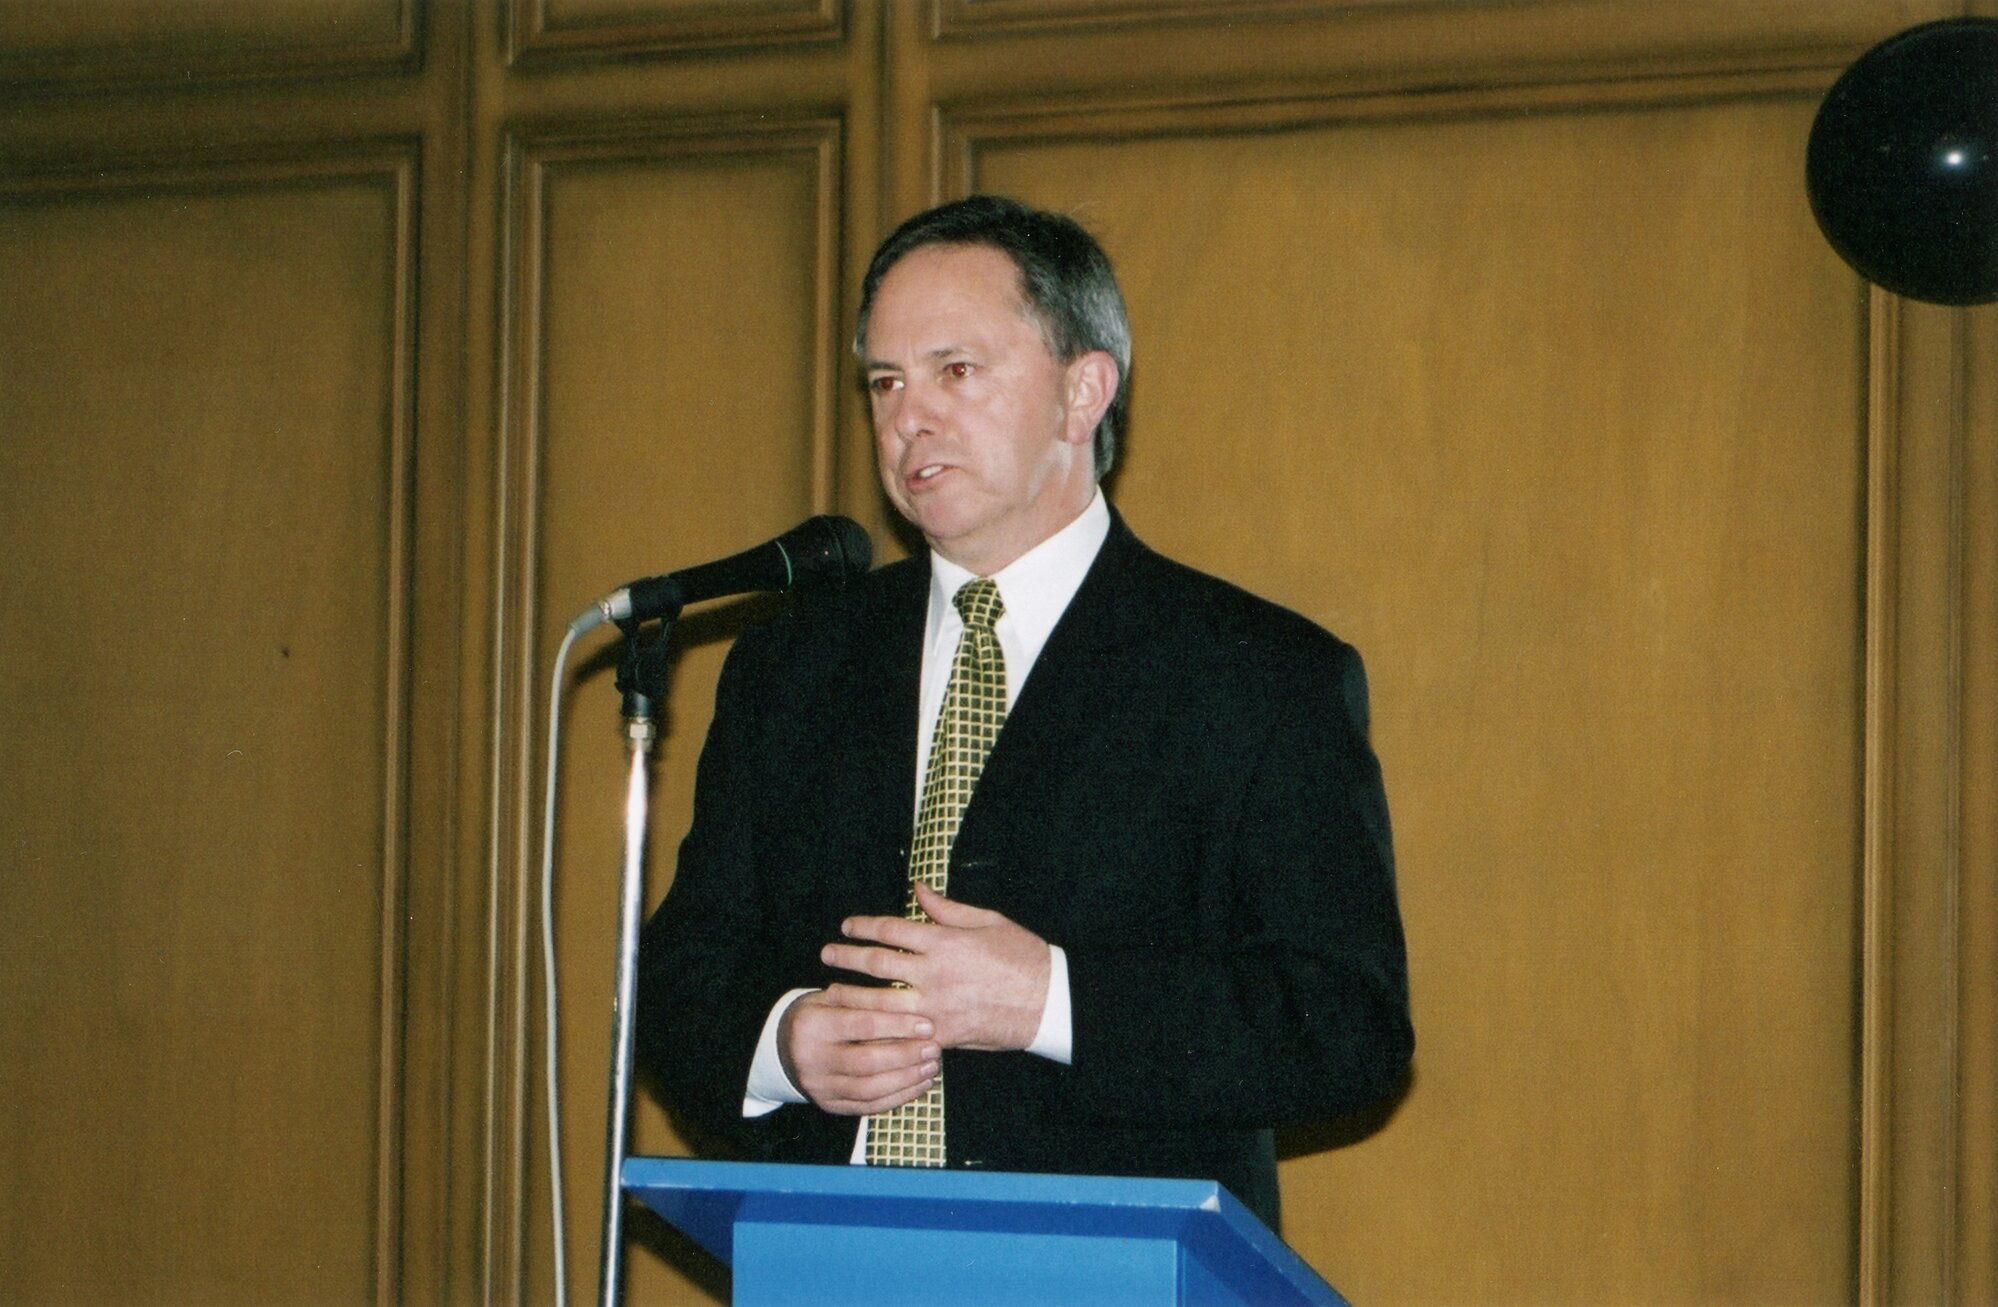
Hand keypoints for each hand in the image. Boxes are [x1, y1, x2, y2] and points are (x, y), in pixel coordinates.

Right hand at [778, 986, 940, 1115]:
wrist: (783, 1047)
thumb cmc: (818, 1016)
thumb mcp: (832, 999)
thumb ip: (866, 1000)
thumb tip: (912, 1001)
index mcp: (812, 1026)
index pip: (862, 1025)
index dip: (898, 1026)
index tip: (927, 1025)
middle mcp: (811, 1060)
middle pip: (867, 1062)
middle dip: (906, 1056)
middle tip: (934, 1048)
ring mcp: (819, 1087)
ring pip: (869, 1090)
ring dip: (906, 1080)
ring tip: (931, 1066)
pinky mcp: (829, 1105)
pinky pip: (868, 1107)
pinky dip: (898, 1098)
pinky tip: (919, 1085)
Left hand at [820, 883, 1050, 1052]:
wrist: (1048, 1001)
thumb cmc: (1022, 956)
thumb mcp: (987, 921)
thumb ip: (947, 908)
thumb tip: (918, 890)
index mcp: (945, 942)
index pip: (891, 930)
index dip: (864, 925)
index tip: (847, 925)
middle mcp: (935, 973)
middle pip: (877, 964)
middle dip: (847, 958)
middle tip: (827, 954)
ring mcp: (936, 1007)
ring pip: (881, 1001)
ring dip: (851, 995)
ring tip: (830, 991)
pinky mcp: (943, 1034)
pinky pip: (903, 1033)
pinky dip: (880, 1029)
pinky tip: (862, 1026)